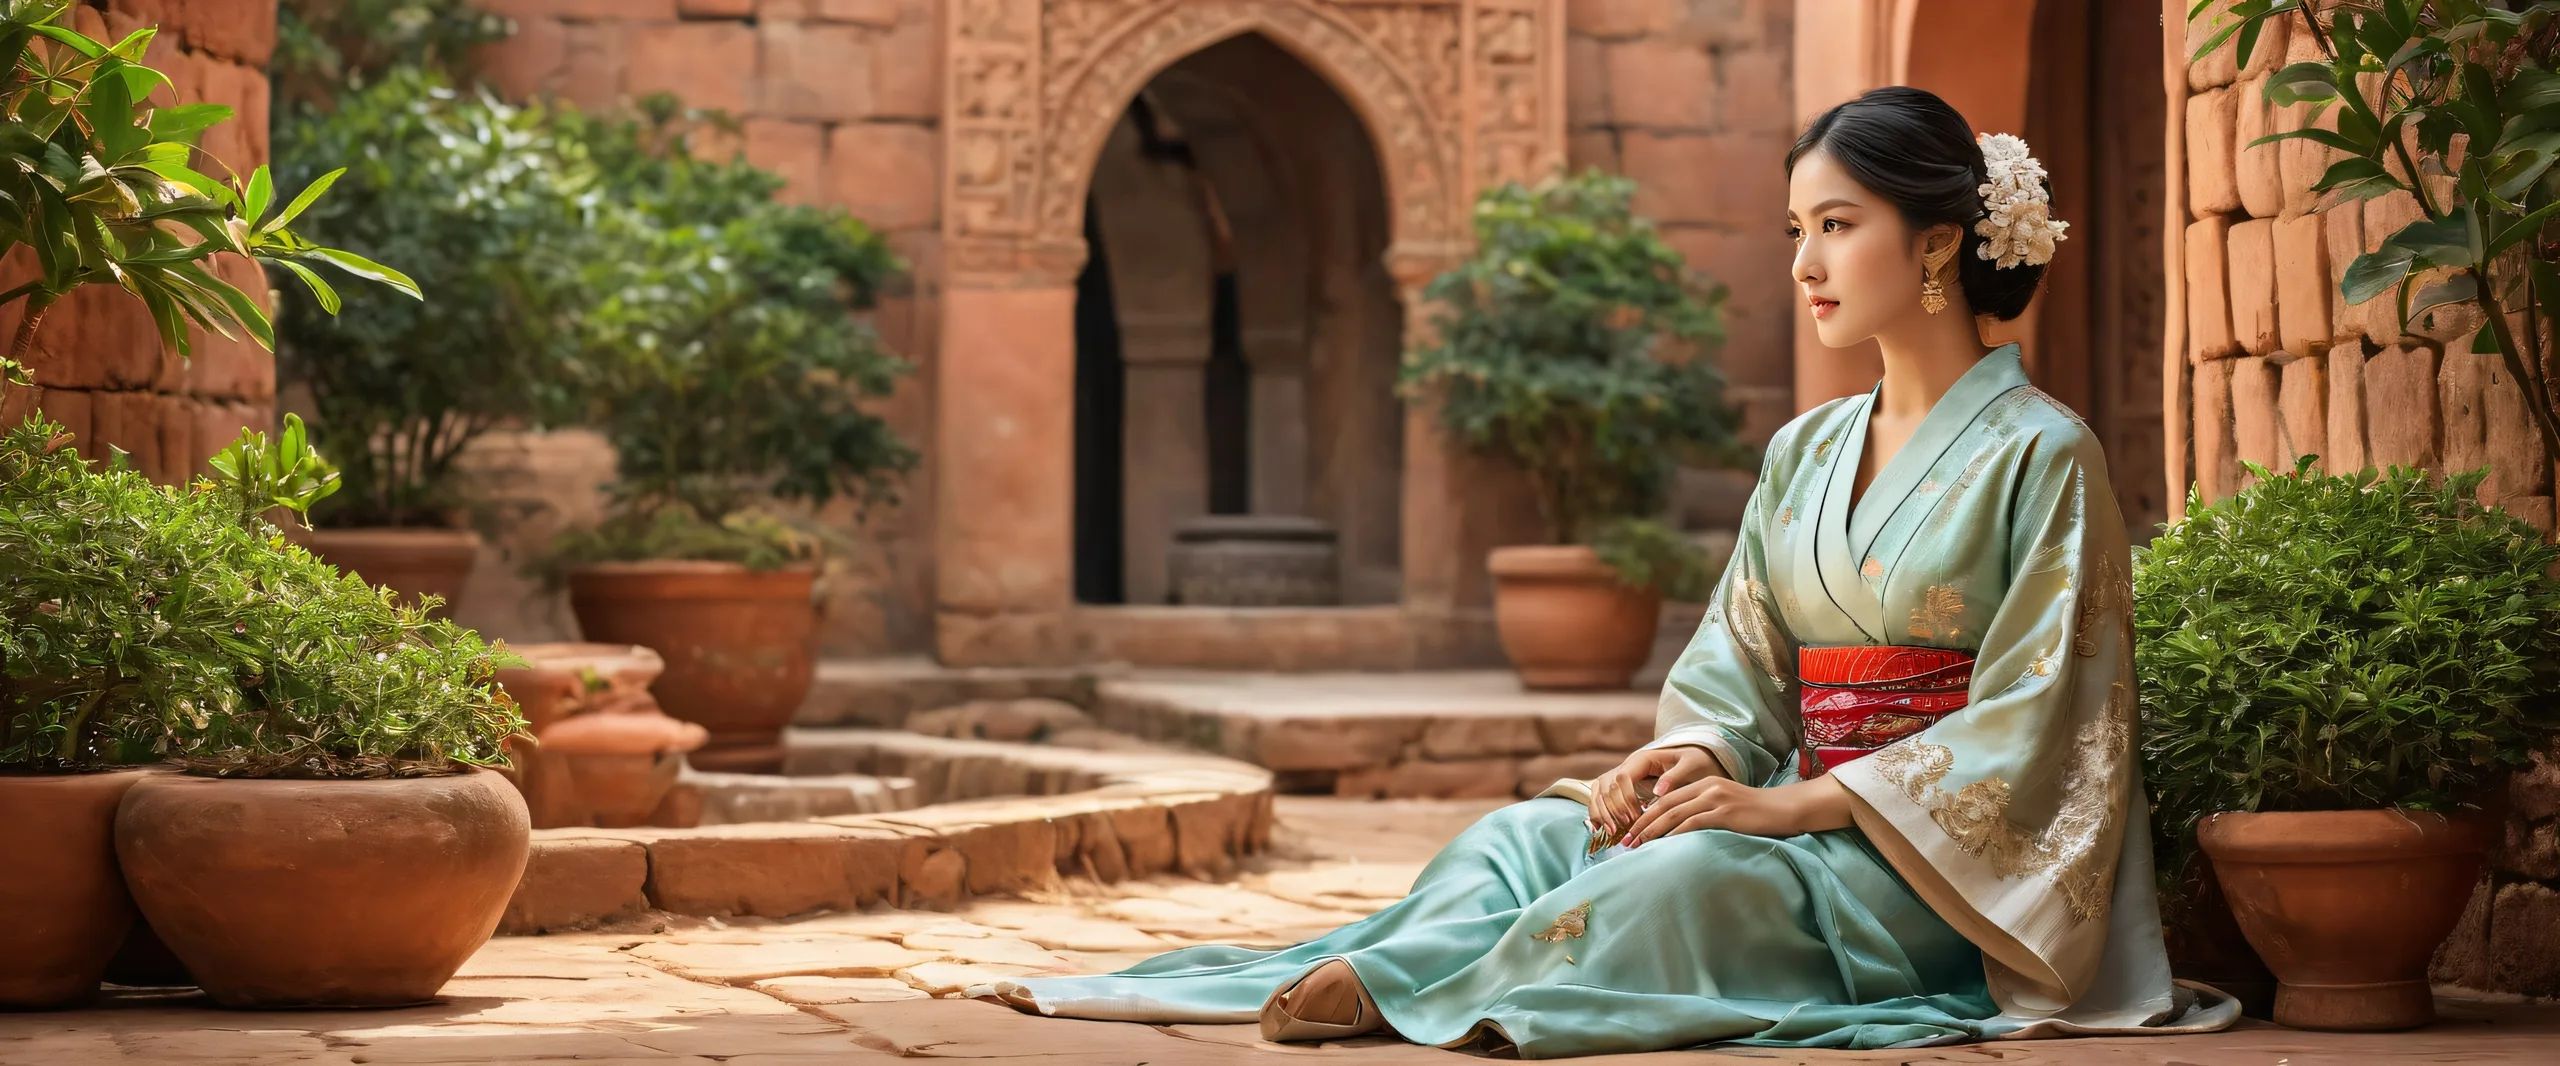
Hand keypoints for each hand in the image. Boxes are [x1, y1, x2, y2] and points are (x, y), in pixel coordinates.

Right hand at [1587, 746, 1723, 838]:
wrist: (1696, 762)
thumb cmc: (1695, 763)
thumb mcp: (1691, 766)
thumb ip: (1675, 777)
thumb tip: (1657, 791)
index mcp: (1641, 759)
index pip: (1623, 778)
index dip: (1626, 799)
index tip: (1636, 818)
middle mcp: (1627, 766)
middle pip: (1608, 786)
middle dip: (1613, 809)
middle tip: (1623, 830)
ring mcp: (1620, 776)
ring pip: (1600, 792)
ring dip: (1603, 813)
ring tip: (1613, 832)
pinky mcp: (1619, 788)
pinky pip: (1600, 798)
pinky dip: (1598, 813)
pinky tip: (1599, 828)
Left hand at [1622, 774, 1853, 844]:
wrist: (1785, 809)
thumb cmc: (1755, 814)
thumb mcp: (1726, 807)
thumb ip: (1703, 812)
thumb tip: (1678, 831)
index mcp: (1703, 783)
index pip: (1665, 799)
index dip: (1644, 815)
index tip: (1629, 831)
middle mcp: (1706, 787)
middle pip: (1664, 805)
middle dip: (1640, 824)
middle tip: (1624, 841)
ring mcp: (1715, 798)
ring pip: (1674, 814)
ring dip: (1651, 831)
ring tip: (1637, 846)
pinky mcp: (1725, 813)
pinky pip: (1693, 823)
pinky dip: (1674, 834)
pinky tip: (1662, 846)